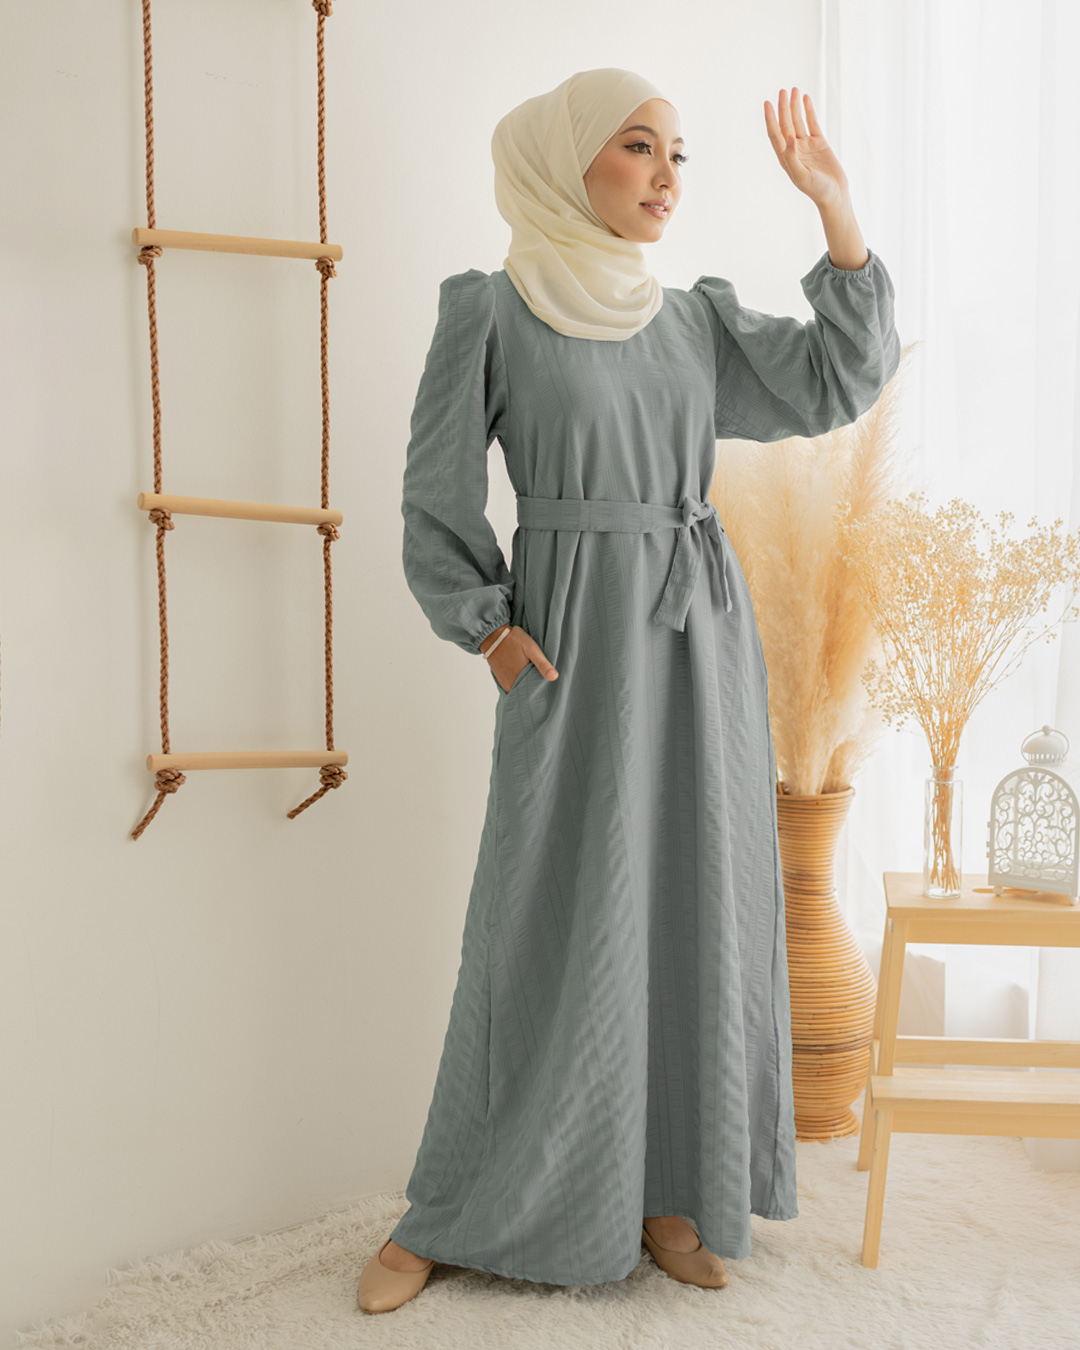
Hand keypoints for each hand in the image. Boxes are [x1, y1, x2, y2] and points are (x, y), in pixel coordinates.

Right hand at [480, 624, 558, 693]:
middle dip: (534, 690)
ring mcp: (505, 683)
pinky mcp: (500, 679)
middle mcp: (511, 684)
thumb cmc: (514, 640)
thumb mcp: (531, 649)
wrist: (492, 636)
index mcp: (521, 679)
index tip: (547, 689)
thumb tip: (554, 677)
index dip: (541, 691)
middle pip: (526, 693)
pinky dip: (517, 684)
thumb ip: (542, 664)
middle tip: (540, 682)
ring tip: (532, 679)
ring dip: (525, 687)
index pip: (535, 693)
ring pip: (518, 690)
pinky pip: (511, 686)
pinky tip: (521, 676)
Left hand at [763, 87, 848, 210]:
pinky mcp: (819, 143)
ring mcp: (806, 145)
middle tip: (782, 91)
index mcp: (785, 158)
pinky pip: (812, 123)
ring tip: (794, 89)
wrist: (835, 194)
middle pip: (785, 124)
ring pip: (798, 121)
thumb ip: (792, 158)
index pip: (775, 134)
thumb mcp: (801, 176)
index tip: (767, 103)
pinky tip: (806, 99)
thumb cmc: (816, 190)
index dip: (770, 119)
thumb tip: (789, 138)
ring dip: (795, 106)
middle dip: (783, 107)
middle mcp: (794, 149)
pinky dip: (809, 111)